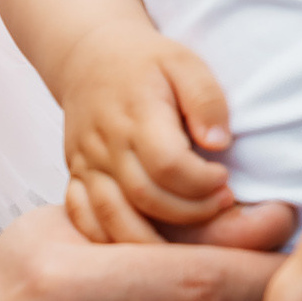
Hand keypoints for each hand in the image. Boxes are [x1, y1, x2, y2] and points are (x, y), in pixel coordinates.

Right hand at [60, 26, 236, 241]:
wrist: (87, 55)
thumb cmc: (143, 62)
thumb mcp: (184, 63)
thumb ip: (206, 99)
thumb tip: (219, 142)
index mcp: (135, 113)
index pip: (168, 164)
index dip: (203, 182)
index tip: (225, 178)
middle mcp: (105, 143)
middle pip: (146, 197)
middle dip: (193, 212)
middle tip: (220, 202)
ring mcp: (86, 164)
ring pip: (113, 218)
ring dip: (156, 238)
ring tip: (189, 233)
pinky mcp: (75, 177)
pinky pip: (84, 220)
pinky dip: (110, 241)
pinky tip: (144, 245)